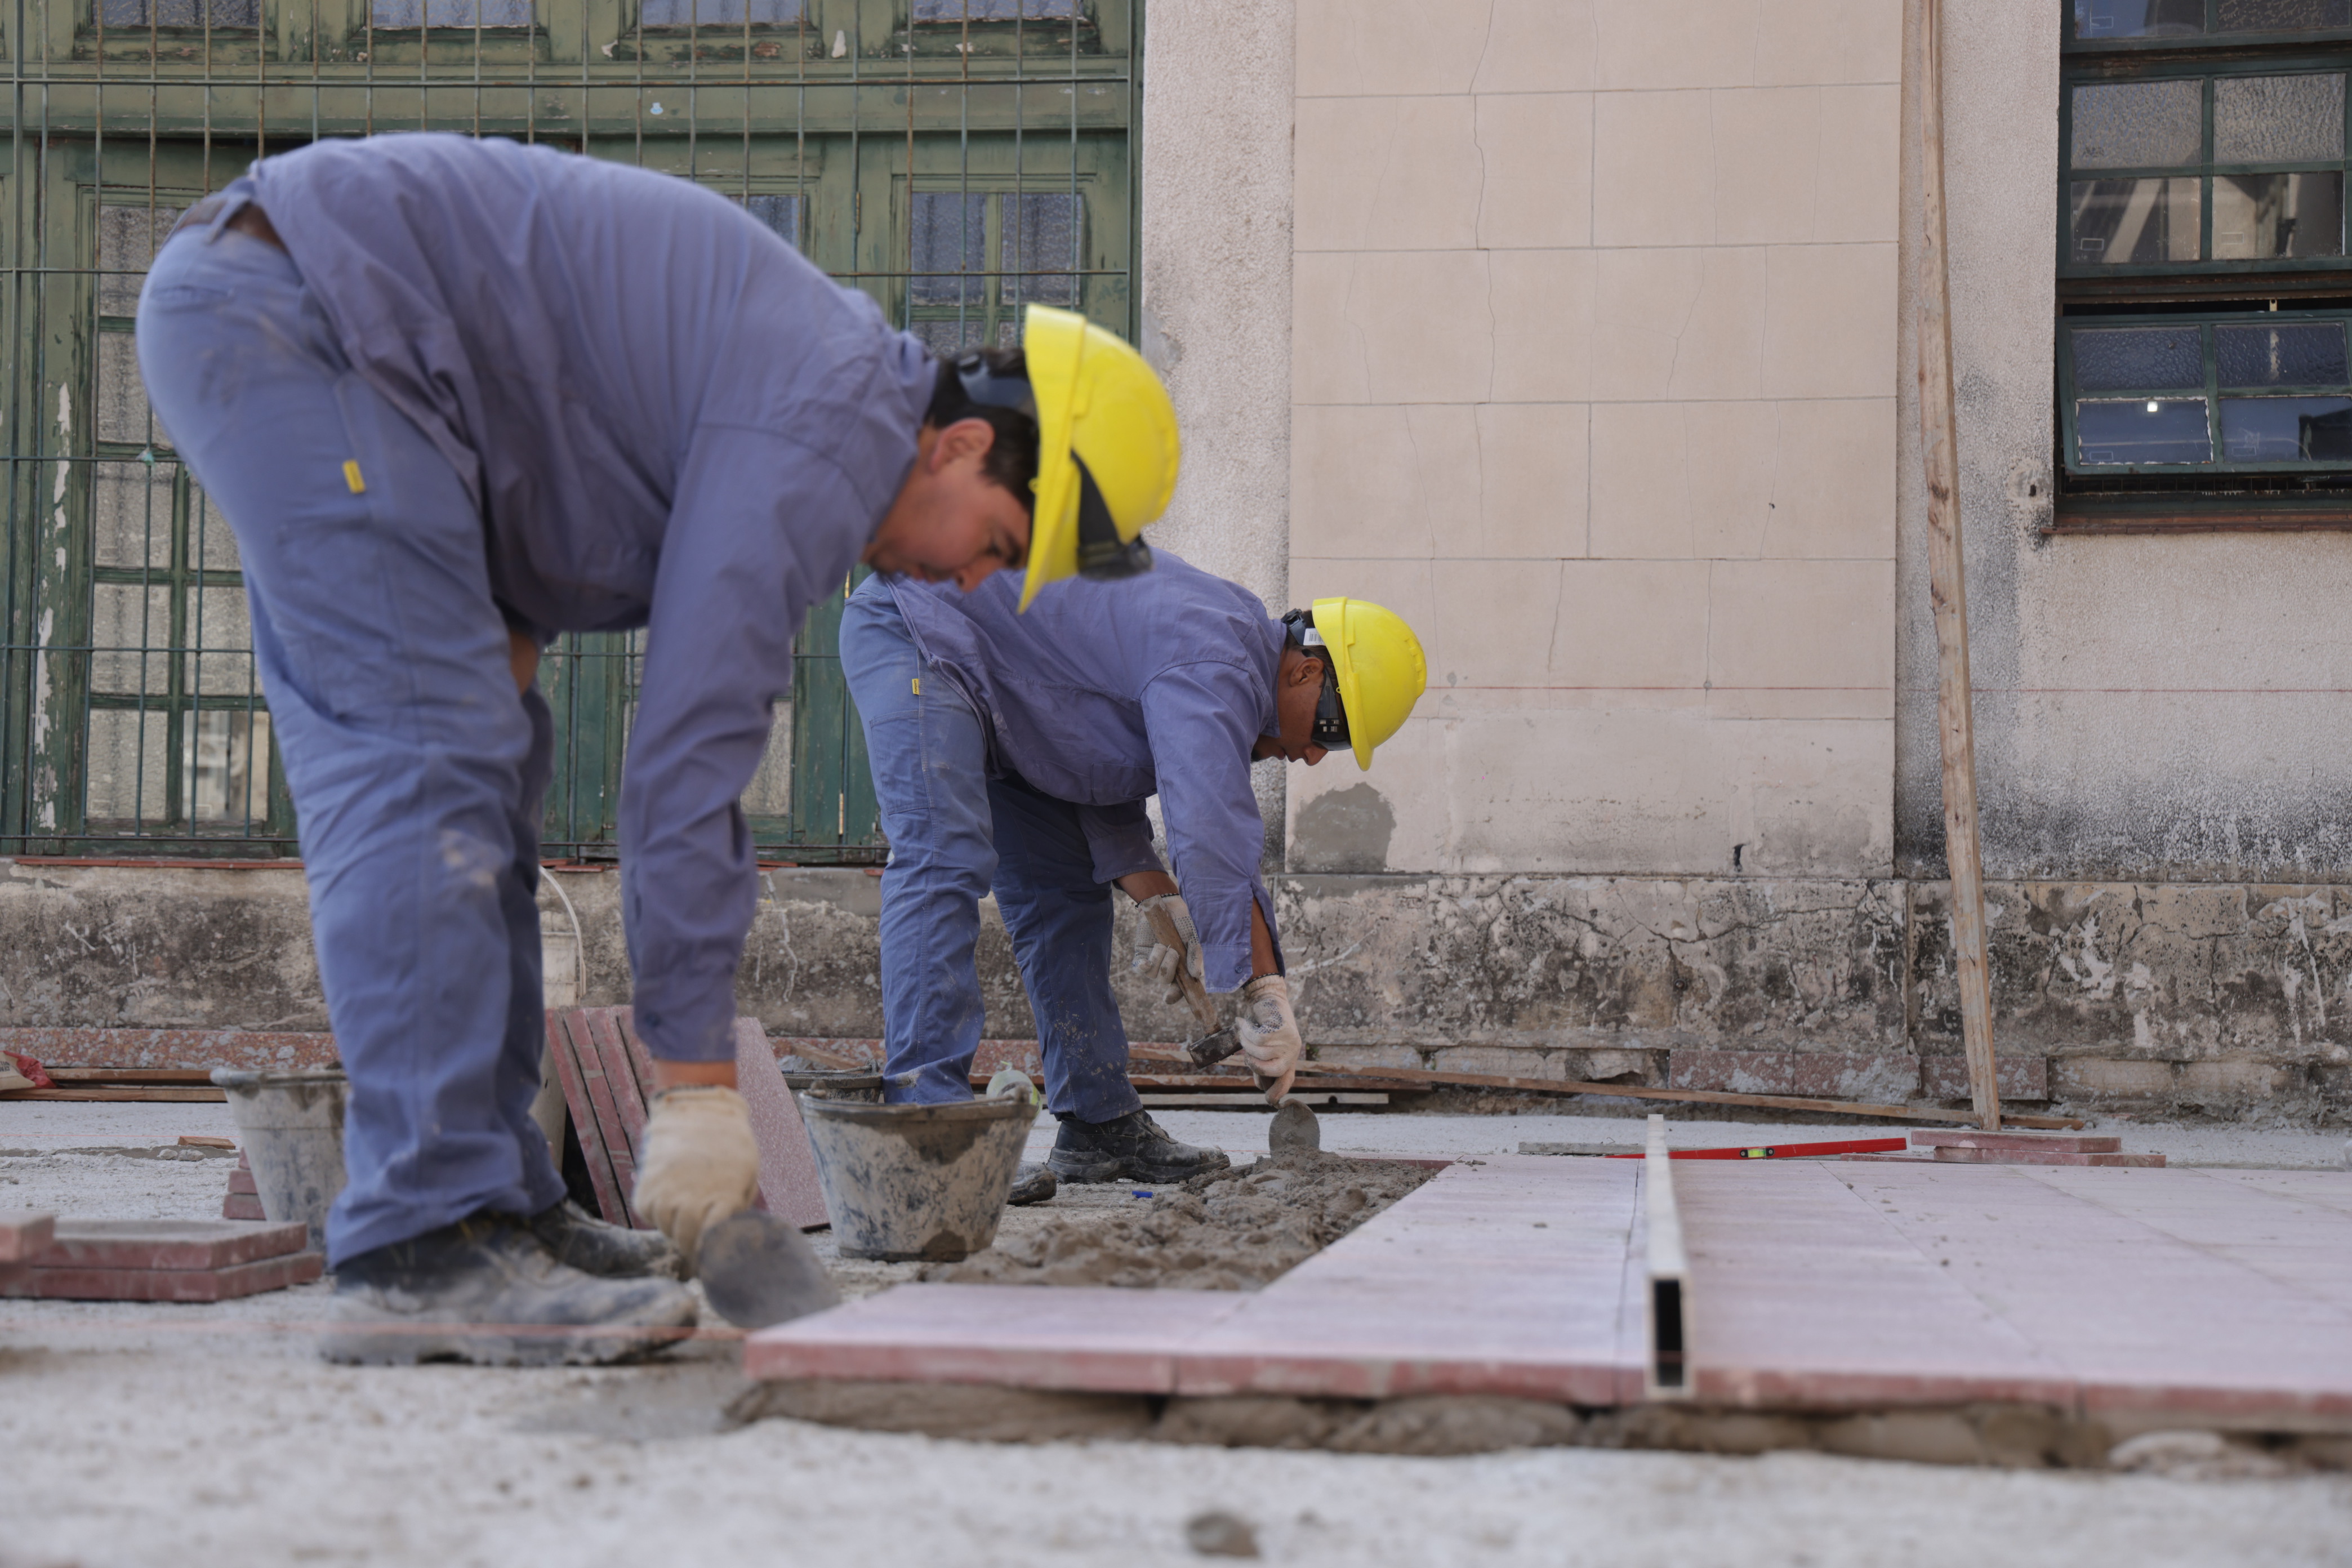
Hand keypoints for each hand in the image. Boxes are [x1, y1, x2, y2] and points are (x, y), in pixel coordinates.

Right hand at [632, 1086, 759, 1269]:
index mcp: (724, 1197)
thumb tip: (731, 1232)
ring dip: (673, 1225)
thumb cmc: (728, 1140)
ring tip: (683, 1207)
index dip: (711, 1252)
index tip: (712, 1257)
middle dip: (691, 1245)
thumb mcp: (747, 1171)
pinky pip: (648, 1211)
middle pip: (686, 1240)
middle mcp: (691, 1199)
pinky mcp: (646, 1185)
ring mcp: (665, 1193)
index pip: (713, 1242)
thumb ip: (738, 1204)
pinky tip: (668, 1193)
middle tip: (696, 1243)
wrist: (695, 1104)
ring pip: (665, 1227)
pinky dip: (655, 1210)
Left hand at [1134, 894, 1215, 1026]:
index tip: (1173, 999)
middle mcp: (1170, 967)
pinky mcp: (1141, 956)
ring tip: (1163, 944)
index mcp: (1184, 966)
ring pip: (1155, 975)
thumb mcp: (1191, 937)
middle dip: (1170, 970)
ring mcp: (1155, 962)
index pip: (1184, 987)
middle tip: (1174, 952)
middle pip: (1168, 983)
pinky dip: (1145, 965)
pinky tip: (1146, 959)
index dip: (1179, 996)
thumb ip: (1195, 955)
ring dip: (1160, 961)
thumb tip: (1197, 976)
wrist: (1162, 903)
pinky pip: (1142, 969)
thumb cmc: (1180, 920)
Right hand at [1234, 974, 1302, 1103]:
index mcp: (1289, 1059)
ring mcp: (1289, 1040)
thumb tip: (1260, 1087)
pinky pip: (1258, 1038)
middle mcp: (1292, 1052)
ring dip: (1246, 1042)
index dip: (1277, 1093)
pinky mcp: (1282, 1028)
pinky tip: (1242, 1023)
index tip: (1270, 1101)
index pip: (1286, 1081)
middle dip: (1252, 1063)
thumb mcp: (1265, 1048)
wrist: (1268, 997)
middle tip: (1245, 1052)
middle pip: (1269, 1070)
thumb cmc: (1263, 1024)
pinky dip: (1246, 1031)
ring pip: (1260, 1052)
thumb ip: (1263, 1064)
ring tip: (1243, 1031)